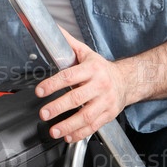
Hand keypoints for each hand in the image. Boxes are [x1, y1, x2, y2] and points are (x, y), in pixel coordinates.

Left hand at [35, 28, 126, 142]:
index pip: (69, 76)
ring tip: (53, 130)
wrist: (126, 80)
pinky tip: (68, 136)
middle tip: (43, 113)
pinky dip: (80, 134)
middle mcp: (99, 85)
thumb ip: (69, 43)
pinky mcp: (109, 114)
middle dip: (58, 107)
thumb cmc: (101, 68)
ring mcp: (105, 101)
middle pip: (77, 98)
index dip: (53, 84)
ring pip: (86, 116)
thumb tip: (53, 30)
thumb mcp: (86, 52)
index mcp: (91, 68)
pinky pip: (93, 126)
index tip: (40, 91)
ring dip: (68, 125)